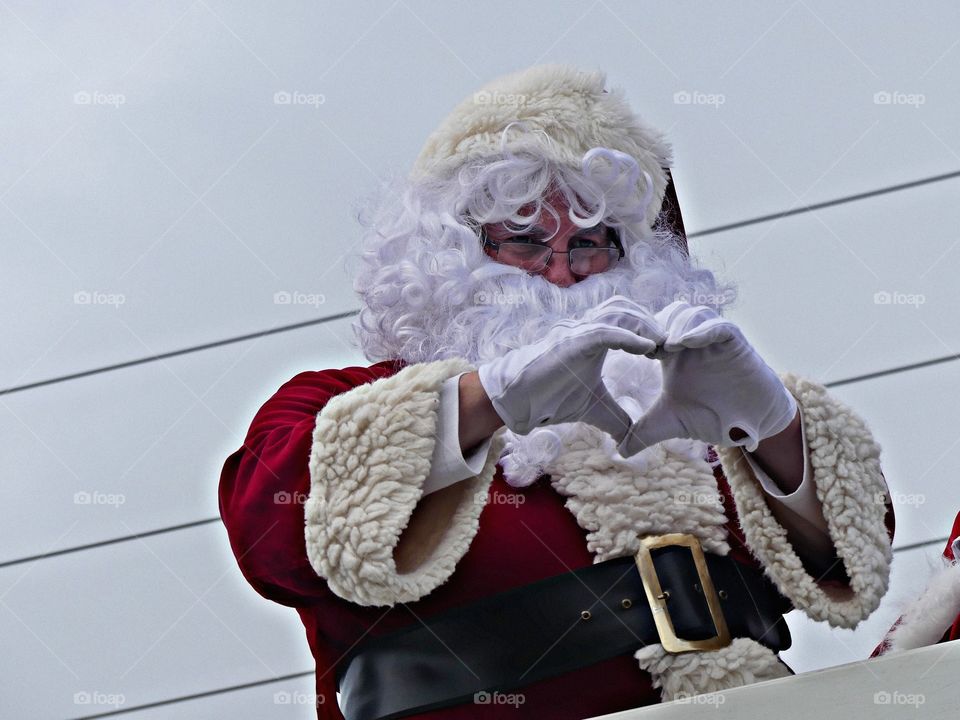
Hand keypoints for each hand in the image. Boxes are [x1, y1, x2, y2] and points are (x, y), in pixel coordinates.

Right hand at [477, 296, 665, 439]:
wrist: (519, 402)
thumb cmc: (551, 399)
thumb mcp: (594, 410)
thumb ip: (616, 419)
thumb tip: (633, 441)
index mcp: (594, 339)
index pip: (628, 320)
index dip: (650, 329)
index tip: (670, 349)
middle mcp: (586, 329)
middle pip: (625, 308)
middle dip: (650, 321)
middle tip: (671, 343)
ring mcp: (577, 332)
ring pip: (617, 312)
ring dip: (643, 324)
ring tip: (662, 344)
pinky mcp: (570, 342)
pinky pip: (604, 331)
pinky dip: (627, 336)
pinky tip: (646, 348)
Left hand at [617, 300, 796, 455]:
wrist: (751, 421)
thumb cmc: (714, 415)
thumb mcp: (672, 423)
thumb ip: (645, 432)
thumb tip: (620, 452)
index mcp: (672, 354)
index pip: (648, 330)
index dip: (633, 335)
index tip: (620, 350)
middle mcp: (691, 342)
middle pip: (665, 314)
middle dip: (651, 325)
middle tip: (640, 345)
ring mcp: (712, 339)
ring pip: (689, 313)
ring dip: (674, 325)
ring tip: (663, 347)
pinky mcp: (735, 342)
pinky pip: (717, 325)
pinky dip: (700, 329)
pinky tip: (684, 343)